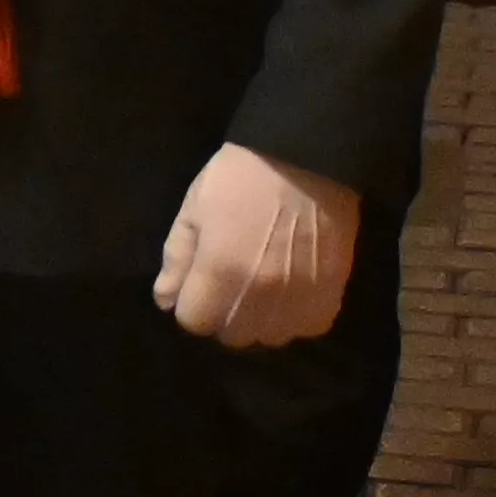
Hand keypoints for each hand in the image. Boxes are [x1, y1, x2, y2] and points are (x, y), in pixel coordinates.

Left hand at [154, 142, 357, 346]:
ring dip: (260, 320)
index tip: (200, 285)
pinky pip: (306, 328)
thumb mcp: (194, 208)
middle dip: (224, 315)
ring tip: (262, 287)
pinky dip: (295, 316)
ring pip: (269, 336)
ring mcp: (297, 300)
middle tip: (232, 283)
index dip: (192, 304)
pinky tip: (291, 289)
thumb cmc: (241, 178)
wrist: (307, 160)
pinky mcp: (329, 297)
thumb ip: (177, 259)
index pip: (193, 321)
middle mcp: (258, 295)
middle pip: (232, 335)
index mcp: (219, 271)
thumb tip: (166, 301)